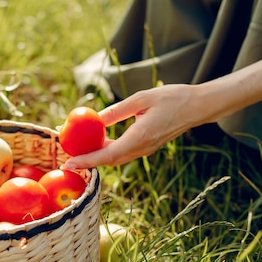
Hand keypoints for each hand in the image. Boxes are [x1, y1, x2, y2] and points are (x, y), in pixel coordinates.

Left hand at [61, 84, 201, 168]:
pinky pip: (122, 152)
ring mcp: (145, 149)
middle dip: (86, 160)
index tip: (69, 163)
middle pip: (108, 161)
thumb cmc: (172, 98)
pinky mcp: (146, 146)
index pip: (107, 155)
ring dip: (95, 155)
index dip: (87, 161)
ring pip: (115, 158)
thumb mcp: (141, 98)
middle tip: (64, 154)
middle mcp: (142, 149)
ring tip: (75, 147)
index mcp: (140, 138)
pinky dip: (106, 149)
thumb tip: (95, 119)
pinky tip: (95, 140)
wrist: (197, 107)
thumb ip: (117, 111)